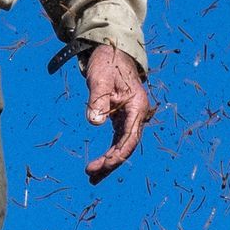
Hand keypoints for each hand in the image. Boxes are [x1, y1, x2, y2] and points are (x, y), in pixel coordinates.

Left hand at [83, 44, 151, 183]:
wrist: (112, 52)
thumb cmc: (108, 63)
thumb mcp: (100, 80)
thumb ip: (97, 100)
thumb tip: (94, 122)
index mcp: (137, 107)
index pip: (130, 138)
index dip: (117, 155)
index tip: (102, 165)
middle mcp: (137, 115)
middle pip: (127, 146)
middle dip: (111, 163)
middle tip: (91, 175)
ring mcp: (131, 118)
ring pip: (122, 146)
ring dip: (109, 162)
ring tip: (92, 177)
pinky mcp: (122, 118)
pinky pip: (117, 140)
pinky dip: (108, 153)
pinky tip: (99, 164)